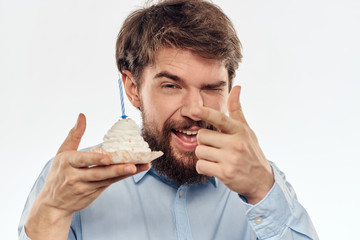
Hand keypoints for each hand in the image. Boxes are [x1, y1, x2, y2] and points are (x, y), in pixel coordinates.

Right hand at [25, 114, 149, 238]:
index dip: (94, 159)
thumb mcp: (62, 153)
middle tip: (132, 166)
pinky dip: (122, 177)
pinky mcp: (93, 193)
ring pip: (107, 179)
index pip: (81, 160)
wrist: (54, 204)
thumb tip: (82, 116)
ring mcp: (85, 187)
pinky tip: (135, 170)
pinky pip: (109, 183)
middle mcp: (75, 177)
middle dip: (116, 170)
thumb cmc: (58, 173)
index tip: (107, 158)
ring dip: (123, 173)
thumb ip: (74, 135)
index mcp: (67, 163)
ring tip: (138, 167)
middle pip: (98, 173)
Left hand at [191, 86, 273, 204]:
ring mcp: (231, 159)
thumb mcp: (246, 130)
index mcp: (240, 130)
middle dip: (204, 142)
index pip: (219, 118)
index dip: (204, 113)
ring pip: (200, 151)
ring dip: (204, 156)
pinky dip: (204, 167)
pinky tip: (214, 168)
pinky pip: (201, 165)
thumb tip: (237, 87)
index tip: (192, 109)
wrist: (261, 180)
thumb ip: (237, 110)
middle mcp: (236, 143)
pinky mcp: (225, 173)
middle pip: (202, 136)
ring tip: (216, 158)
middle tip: (214, 147)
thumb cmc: (251, 152)